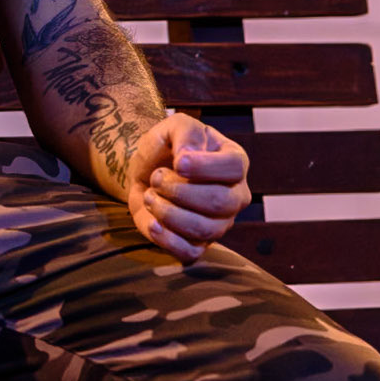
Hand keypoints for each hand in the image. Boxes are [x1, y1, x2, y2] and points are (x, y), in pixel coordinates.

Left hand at [126, 115, 250, 264]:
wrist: (145, 175)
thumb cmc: (165, 149)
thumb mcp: (172, 127)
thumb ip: (185, 132)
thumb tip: (187, 156)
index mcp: (235, 162)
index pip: (233, 167)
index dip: (204, 166)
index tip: (177, 162)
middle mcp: (235, 196)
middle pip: (219, 202)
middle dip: (178, 190)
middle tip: (156, 178)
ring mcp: (220, 224)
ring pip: (202, 229)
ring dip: (167, 211)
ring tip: (151, 195)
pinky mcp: (199, 245)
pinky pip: (190, 253)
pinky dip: (166, 239)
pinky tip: (152, 222)